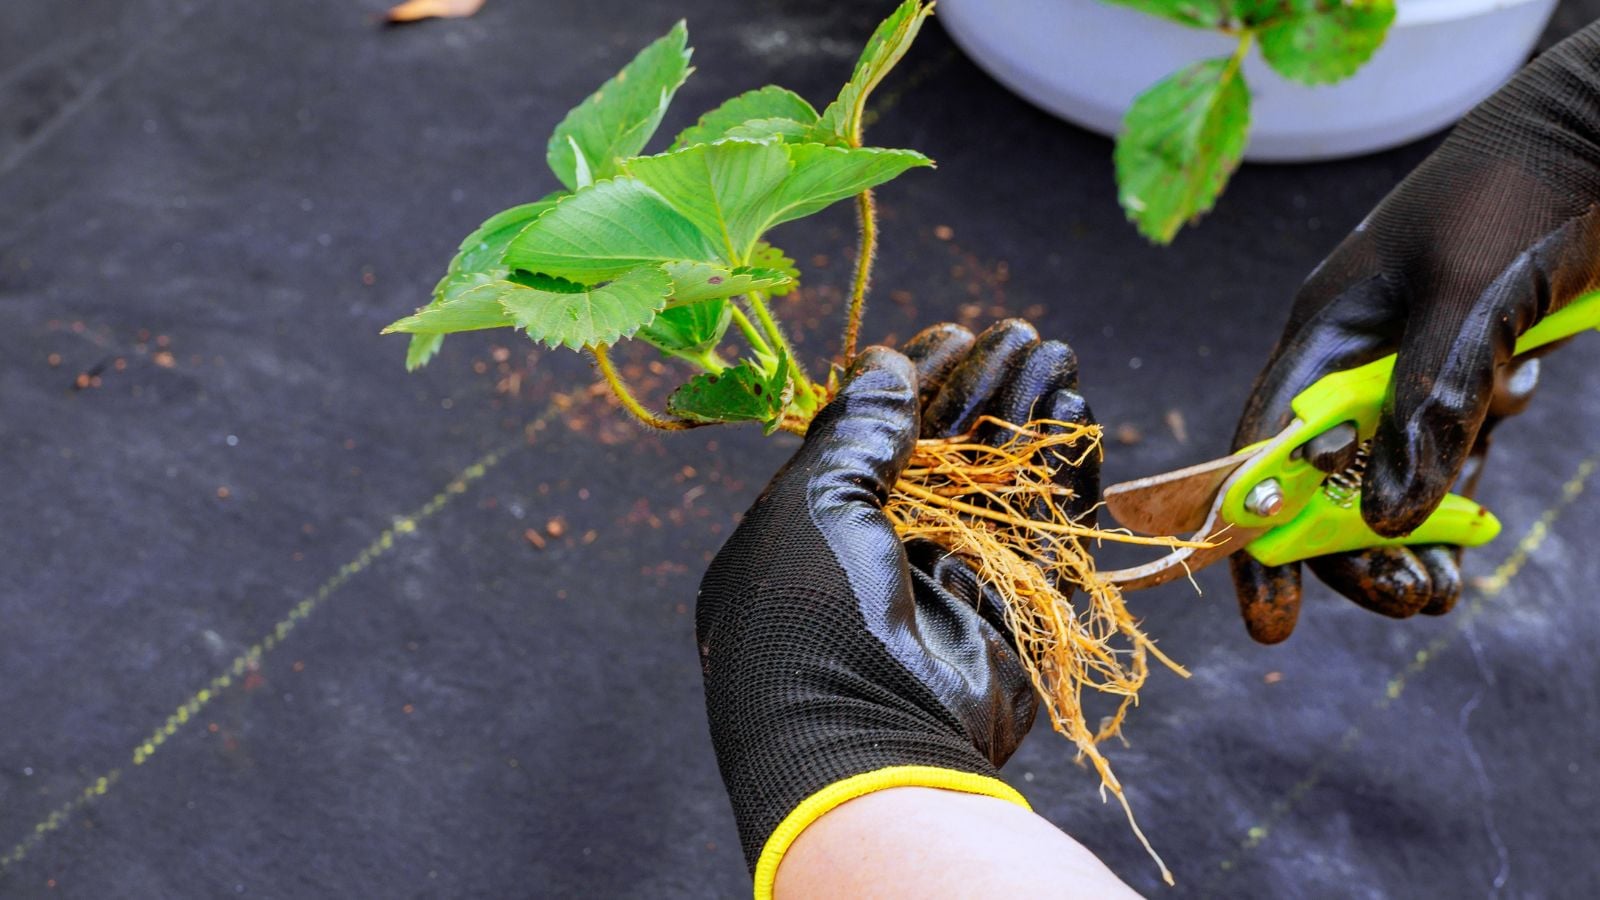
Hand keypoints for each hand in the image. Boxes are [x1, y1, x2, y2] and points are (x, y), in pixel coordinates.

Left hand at [695, 320, 1094, 888]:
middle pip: (945, 458)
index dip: (912, 384)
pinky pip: (1048, 533)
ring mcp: (953, 589)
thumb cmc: (807, 618)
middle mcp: (886, 561)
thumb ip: (854, 431)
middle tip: (1017, 334)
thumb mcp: (809, 505)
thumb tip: (884, 363)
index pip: (873, 443)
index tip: (948, 335)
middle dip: (981, 391)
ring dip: (1028, 417)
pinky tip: (1074, 414)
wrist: (864, 741)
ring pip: (1002, 486)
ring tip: (1053, 355)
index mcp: (816, 538)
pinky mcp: (1017, 615)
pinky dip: (1066, 473)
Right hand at [1231, 23, 1599, 642]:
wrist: (1597, 133)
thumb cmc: (1517, 195)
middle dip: (1350, 550)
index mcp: (1326, 333)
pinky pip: (1445, 456)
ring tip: (1433, 597)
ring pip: (1390, 474)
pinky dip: (1452, 505)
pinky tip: (1462, 553)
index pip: (1269, 447)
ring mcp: (1414, 367)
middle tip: (1398, 602)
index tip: (1271, 613)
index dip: (1261, 532)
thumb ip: (1427, 403)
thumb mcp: (1465, 301)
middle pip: (1330, 476)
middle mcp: (1357, 359)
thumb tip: (1390, 519)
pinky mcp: (1472, 372)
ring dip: (1406, 541)